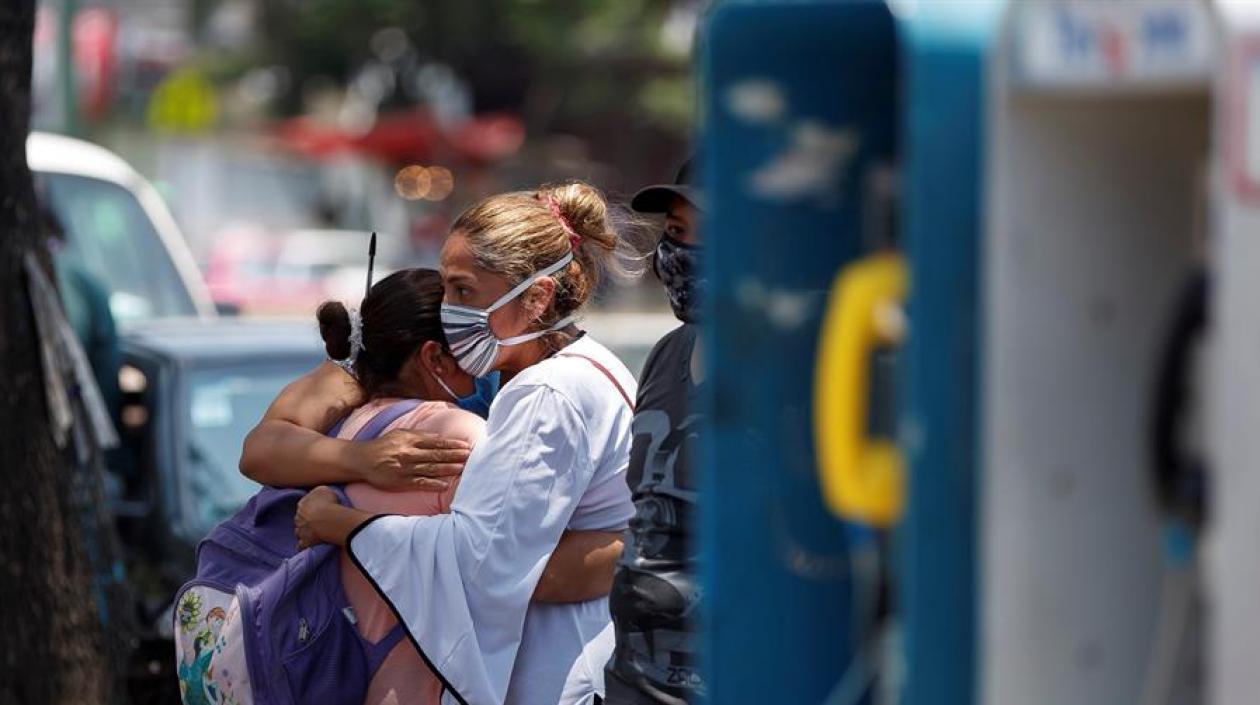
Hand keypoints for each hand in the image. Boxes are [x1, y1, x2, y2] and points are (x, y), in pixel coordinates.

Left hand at [295, 486, 339, 548]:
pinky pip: (301, 545)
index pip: (303, 506)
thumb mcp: (324, 490)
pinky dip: (303, 546)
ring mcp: (300, 530)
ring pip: (298, 532)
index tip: (317, 510)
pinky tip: (308, 545)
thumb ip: (317, 493)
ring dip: (303, 532)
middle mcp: (298, 517)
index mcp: (301, 504)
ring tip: (312, 533)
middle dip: (305, 520)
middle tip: (315, 521)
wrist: (328, 520)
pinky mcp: (305, 542)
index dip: (310, 508)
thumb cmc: (328, 503)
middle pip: (299, 519)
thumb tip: (316, 496)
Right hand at [346, 429, 468, 491]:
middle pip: (435, 454)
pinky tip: (444, 485)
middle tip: (469, 456)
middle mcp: (408, 453)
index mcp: (409, 440)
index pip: (435, 442)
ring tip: (461, 468)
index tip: (465, 446)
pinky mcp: (400, 481)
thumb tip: (438, 436)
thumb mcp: (399, 434)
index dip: (451, 444)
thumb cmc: (383, 445)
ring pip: (430, 468)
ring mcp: (405, 468)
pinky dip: (432, 484)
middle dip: (454, 455)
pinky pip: (419, 483)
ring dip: (447, 468)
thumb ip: (419, 435)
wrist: (362, 460)